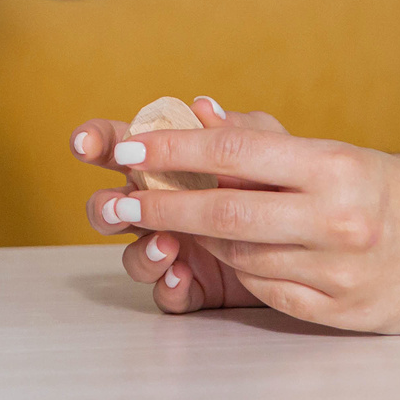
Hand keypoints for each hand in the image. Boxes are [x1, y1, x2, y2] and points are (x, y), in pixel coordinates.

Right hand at [69, 97, 272, 312]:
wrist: (316, 244)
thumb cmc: (285, 187)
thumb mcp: (273, 152)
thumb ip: (239, 131)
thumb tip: (202, 106)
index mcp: (171, 165)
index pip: (122, 146)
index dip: (96, 141)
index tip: (83, 144)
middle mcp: (163, 206)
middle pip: (110, 206)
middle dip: (103, 207)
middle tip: (119, 208)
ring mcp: (173, 247)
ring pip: (130, 254)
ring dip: (139, 251)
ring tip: (166, 246)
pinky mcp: (193, 286)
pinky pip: (165, 293)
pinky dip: (166, 286)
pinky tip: (180, 276)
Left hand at [77, 103, 399, 332]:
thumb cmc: (396, 193)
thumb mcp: (337, 153)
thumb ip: (264, 141)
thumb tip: (195, 111)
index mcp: (336, 167)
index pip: (235, 155)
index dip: (173, 152)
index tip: (128, 149)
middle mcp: (338, 220)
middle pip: (225, 215)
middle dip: (162, 208)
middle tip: (116, 203)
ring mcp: (339, 272)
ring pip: (241, 256)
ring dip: (203, 241)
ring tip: (179, 226)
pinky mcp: (340, 313)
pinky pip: (268, 291)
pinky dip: (244, 272)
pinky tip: (237, 256)